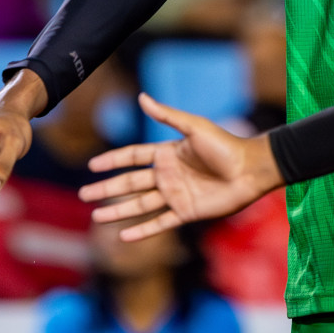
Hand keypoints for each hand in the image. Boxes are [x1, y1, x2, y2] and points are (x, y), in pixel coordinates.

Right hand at [79, 93, 284, 241]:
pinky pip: (159, 223)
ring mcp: (176, 195)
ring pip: (140, 205)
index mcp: (168, 153)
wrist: (250, 170)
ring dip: (118, 210)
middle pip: (130, 182)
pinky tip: (123, 235)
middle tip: (84, 193)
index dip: (113, 160)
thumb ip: (167, 116)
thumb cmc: (225, 145)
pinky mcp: (186, 213)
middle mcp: (168, 175)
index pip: (133, 157)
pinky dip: (142, 230)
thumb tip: (142, 97)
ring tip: (96, 215)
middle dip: (107, 188)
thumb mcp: (194, 127)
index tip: (92, 165)